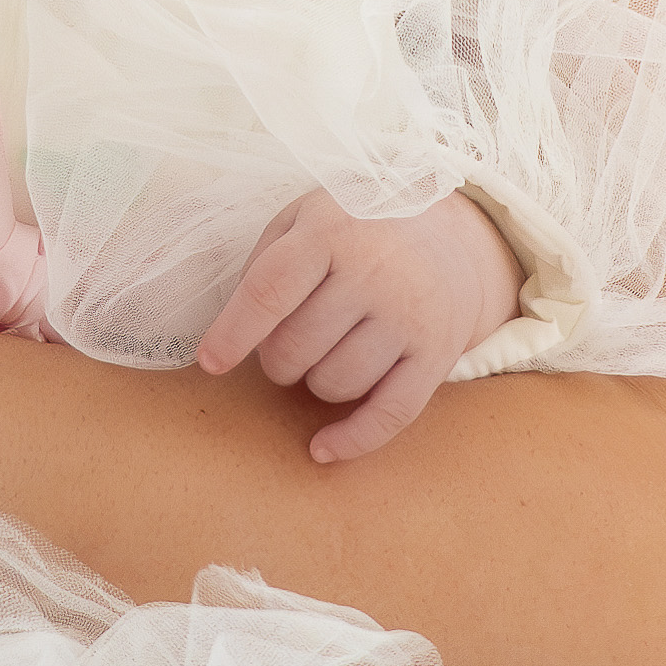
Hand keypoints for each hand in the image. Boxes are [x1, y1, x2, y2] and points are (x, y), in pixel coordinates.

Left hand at [195, 192, 521, 464]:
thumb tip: (227, 328)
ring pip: (334, 384)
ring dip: (315, 382)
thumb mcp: (306, 217)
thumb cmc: (359, 234)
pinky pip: (389, 415)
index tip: (211, 363)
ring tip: (327, 353)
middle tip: (290, 341)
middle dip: (277, 358)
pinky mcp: (439, 355)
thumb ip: (263, 262)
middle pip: (296, 348)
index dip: (233, 333)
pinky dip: (351, 440)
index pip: (270, 291)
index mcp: (332, 232)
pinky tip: (322, 448)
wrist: (453, 241)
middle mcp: (375, 273)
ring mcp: (410, 316)